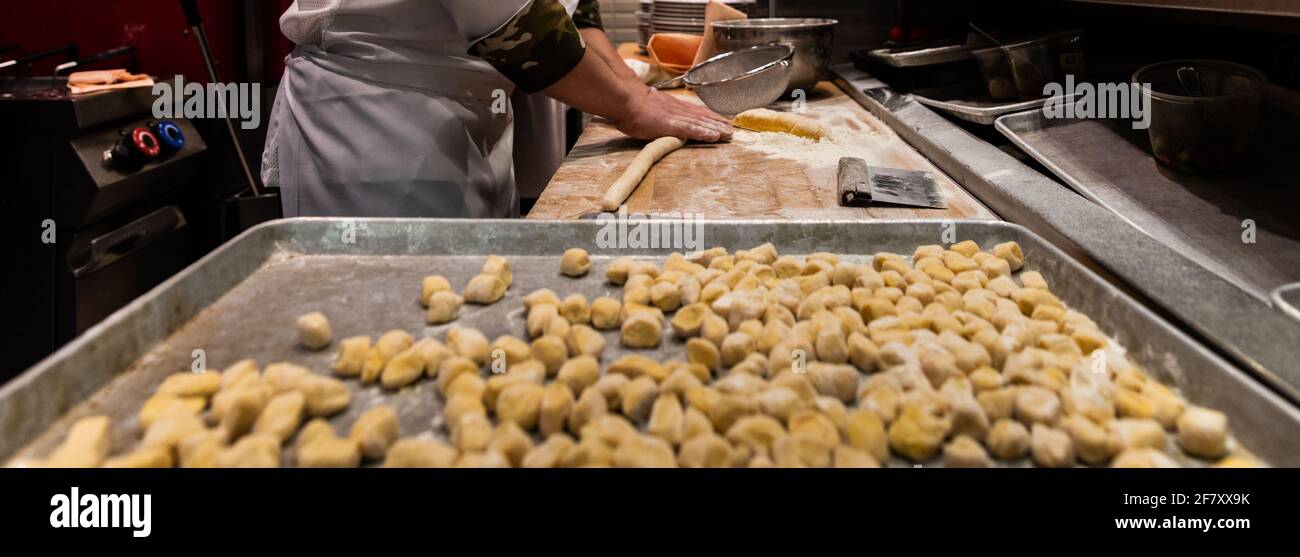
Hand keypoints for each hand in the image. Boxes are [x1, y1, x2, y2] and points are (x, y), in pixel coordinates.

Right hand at [613, 87, 732, 142]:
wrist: (625, 99)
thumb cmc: (632, 104)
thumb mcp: (650, 105)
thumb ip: (659, 111)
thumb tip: (659, 114)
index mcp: (674, 106)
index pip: (697, 111)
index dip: (711, 117)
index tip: (722, 121)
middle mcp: (679, 110)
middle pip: (703, 117)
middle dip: (718, 124)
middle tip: (732, 130)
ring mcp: (676, 117)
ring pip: (701, 123)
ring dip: (716, 129)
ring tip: (728, 134)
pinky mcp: (671, 125)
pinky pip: (691, 130)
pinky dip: (704, 133)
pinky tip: (714, 137)